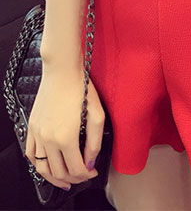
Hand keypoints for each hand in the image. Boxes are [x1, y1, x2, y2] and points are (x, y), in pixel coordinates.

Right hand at [25, 65, 103, 189]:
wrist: (61, 72)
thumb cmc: (82, 88)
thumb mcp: (97, 114)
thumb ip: (94, 141)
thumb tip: (90, 162)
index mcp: (66, 138)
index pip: (75, 168)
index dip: (86, 174)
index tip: (93, 173)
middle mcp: (48, 140)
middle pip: (59, 172)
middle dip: (73, 178)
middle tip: (83, 177)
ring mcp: (37, 135)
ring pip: (42, 167)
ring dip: (54, 177)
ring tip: (65, 180)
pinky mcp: (32, 128)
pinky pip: (31, 154)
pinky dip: (38, 165)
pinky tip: (48, 165)